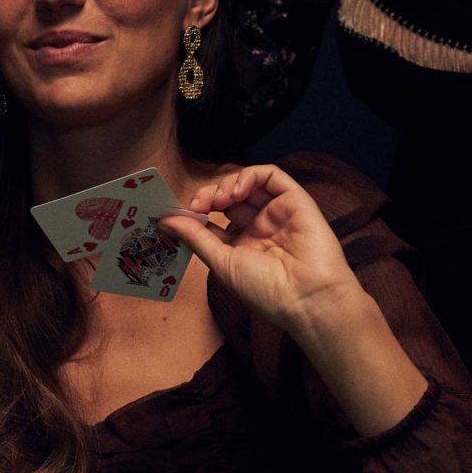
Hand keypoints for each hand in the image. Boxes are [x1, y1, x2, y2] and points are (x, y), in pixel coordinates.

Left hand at [159, 165, 364, 344]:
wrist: (306, 297)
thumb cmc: (266, 290)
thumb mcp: (222, 262)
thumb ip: (195, 237)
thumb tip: (165, 221)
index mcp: (243, 247)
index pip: (214, 220)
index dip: (195, 213)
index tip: (176, 214)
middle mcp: (260, 228)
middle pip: (228, 199)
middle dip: (208, 196)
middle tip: (197, 205)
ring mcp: (278, 213)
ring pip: (248, 183)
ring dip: (227, 185)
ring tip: (219, 200)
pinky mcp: (295, 200)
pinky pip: (272, 175)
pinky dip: (250, 176)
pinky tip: (238, 191)